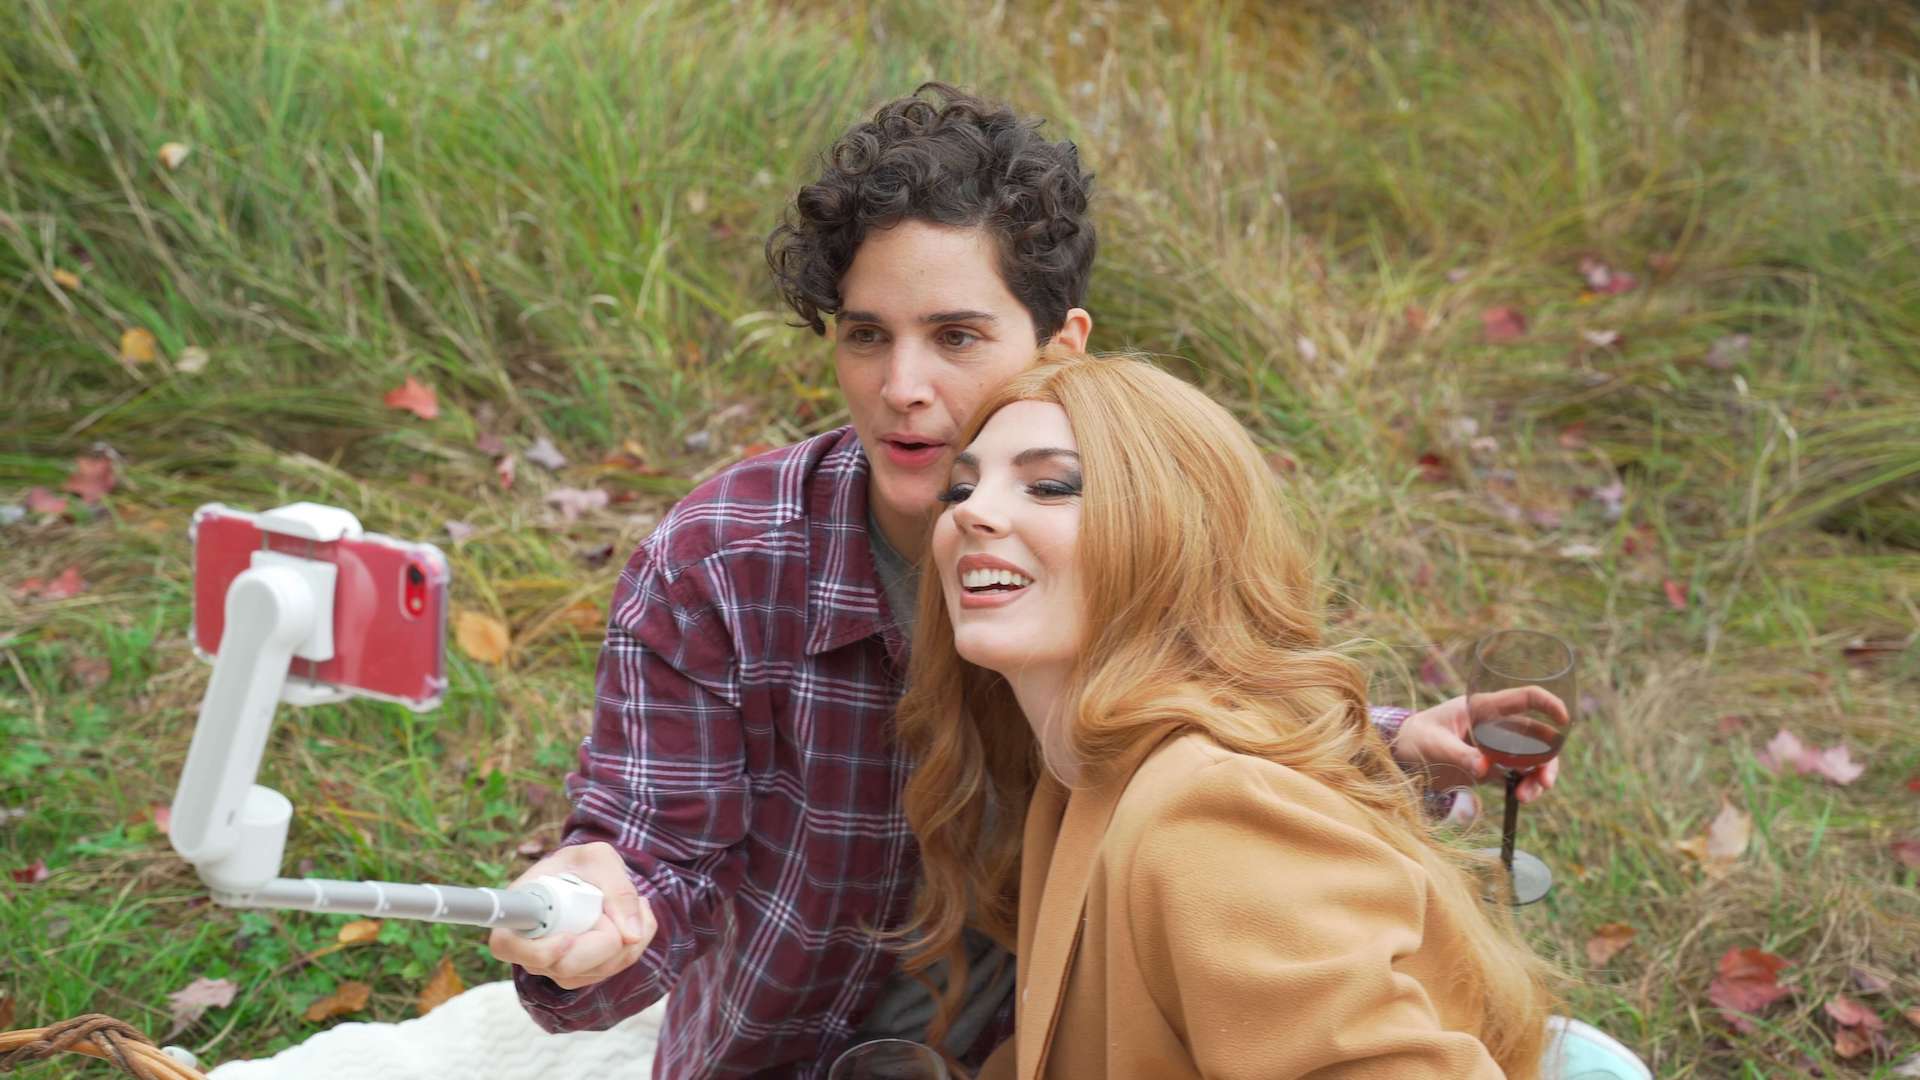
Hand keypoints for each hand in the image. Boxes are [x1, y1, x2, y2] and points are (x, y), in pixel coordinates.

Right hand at [488, 841, 655, 990]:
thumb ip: (618, 890)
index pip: (506, 946)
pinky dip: (633, 944)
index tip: (568, 937)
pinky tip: (631, 919)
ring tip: (629, 904)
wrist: (589, 873)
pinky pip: (613, 969)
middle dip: (604, 939)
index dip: (538, 951)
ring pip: (595, 971)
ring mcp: (554, 965)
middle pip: (565, 966)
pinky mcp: (580, 974)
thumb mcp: (600, 858)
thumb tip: (632, 936)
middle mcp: (529, 947)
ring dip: (625, 938)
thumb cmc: (584, 863)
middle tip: (613, 907)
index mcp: (518, 911)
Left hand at [1391, 692, 1561, 803]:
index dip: (1549, 704)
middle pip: (1537, 736)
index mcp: (1484, 707)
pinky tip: (1520, 798)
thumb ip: (1459, 754)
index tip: (1565, 720)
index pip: (1525, 698)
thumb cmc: (1415, 738)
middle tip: (1544, 783)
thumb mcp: (1435, 745)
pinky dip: (1524, 785)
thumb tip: (1485, 769)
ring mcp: (1496, 746)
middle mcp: (1496, 725)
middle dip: (1547, 759)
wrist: (1401, 755)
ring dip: (1537, 776)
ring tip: (1526, 797)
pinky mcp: (1491, 766)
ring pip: (1532, 758)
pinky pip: (1518, 774)